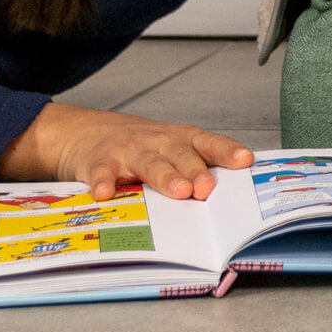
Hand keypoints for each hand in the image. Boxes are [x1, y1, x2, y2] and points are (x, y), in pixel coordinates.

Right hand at [0, 103, 254, 200]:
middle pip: (181, 155)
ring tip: (178, 191)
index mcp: (180, 139)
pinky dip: (104, 182)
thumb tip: (229, 199)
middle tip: (207, 188)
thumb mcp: (170, 149)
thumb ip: (195, 167)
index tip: (245, 160)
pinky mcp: (99, 161)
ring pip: (150, 163)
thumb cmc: (140, 146)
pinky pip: (103, 172)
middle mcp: (158, 141)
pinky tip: (106, 193)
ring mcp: (128, 150)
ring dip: (165, 177)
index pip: (208, 143)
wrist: (85, 132)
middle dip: (197, 170)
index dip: (226, 151)